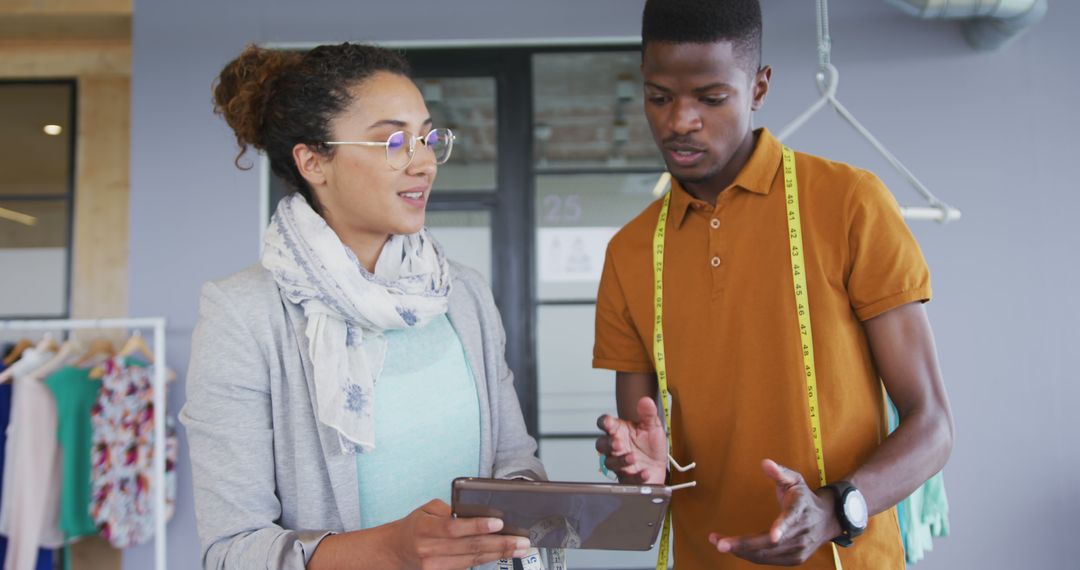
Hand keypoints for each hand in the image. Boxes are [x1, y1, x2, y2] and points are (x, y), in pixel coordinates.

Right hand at [391, 499, 530, 569]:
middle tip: (521, 540)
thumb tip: (475, 512)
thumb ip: (450, 509)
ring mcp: (434, 566)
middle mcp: (429, 549)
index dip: (477, 526)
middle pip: (469, 547)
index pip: (454, 528)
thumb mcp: (426, 509)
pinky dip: (486, 561)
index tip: (499, 523)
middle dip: (499, 544)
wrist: (396, 551)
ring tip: (519, 548)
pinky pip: (467, 567)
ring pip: (472, 560)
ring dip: (499, 554)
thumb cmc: (416, 526)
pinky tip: (501, 555)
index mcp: (425, 528)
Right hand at [594, 396, 667, 484]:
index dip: (604, 422)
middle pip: (601, 445)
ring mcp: (620, 463)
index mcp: (619, 431)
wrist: (659, 468)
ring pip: (610, 463)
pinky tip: (645, 473)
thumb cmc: (651, 447)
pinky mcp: (627, 478)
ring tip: (633, 457)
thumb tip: (646, 401)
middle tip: (618, 443)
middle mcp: (616, 447)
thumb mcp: (653, 427)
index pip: (605, 424)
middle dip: (607, 444)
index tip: (608, 422)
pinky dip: (636, 476)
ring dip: (621, 460)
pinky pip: (627, 479)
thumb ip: (648, 414)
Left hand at [707, 459, 840, 565]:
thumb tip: (765, 462)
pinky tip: (735, 549)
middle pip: (772, 543)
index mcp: (801, 511)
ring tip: (719, 543)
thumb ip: (779, 472)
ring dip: (741, 551)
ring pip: (767, 554)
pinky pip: (768, 560)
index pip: (792, 520)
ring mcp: (799, 550)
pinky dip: (749, 556)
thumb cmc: (805, 497)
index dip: (782, 527)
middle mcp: (801, 534)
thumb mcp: (795, 480)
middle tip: (720, 543)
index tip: (773, 535)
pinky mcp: (794, 560)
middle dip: (744, 544)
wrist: (827, 520)